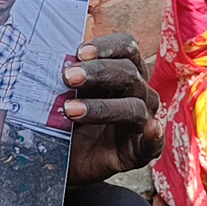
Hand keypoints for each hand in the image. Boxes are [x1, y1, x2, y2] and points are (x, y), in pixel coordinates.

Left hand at [62, 34, 162, 185]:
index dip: (106, 47)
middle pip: (129, 74)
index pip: (127, 48)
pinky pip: (153, 146)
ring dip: (102, 107)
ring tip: (70, 111)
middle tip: (68, 77)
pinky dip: (153, 138)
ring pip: (134, 108)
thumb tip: (53, 50)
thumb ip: (66, 72)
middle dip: (98, 72)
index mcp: (125, 70)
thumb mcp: (64, 92)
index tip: (79, 53)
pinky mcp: (139, 152)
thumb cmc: (68, 117)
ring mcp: (143, 122)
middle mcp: (139, 93)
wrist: (63, 158)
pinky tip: (152, 130)